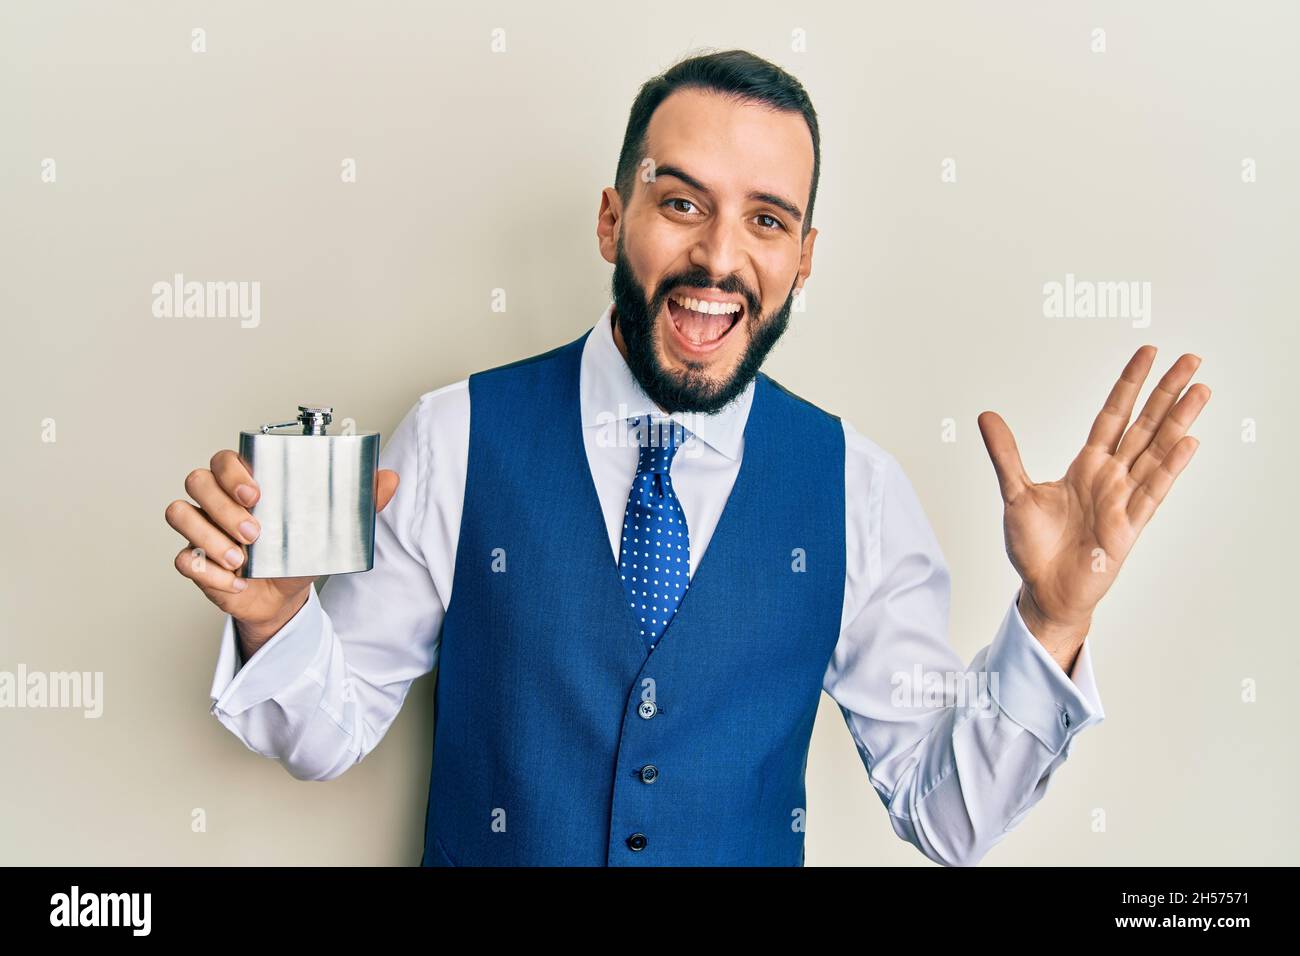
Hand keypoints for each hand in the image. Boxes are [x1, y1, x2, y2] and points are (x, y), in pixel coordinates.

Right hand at [167, 450, 399, 654]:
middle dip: (223, 506)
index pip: (224, 458)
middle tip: (256, 533)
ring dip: (209, 536)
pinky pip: (182, 558)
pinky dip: (206, 570)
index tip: (258, 494)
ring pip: (180, 513)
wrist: (285, 598)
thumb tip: (388, 478)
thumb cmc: (299, 553)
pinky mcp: (194, 560)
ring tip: (243, 559)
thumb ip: (359, 501)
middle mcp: (216, 499)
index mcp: (246, 482)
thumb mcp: (330, 528)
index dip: (233, 471)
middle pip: (197, 480)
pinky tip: (234, 581)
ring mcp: (201, 528)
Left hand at [977, 346, 1209, 662]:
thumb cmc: (1034, 547)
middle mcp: (1111, 478)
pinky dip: (1169, 467)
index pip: (1112, 415)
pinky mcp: (1128, 527)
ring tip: (1200, 390)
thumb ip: (1006, 454)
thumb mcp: (1014, 493)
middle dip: (1167, 392)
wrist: (1044, 590)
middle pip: (1144, 426)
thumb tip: (985, 416)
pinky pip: (1152, 492)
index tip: (1149, 353)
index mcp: (1086, 466)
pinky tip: (1188, 441)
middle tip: (1192, 359)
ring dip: (1178, 422)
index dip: (1130, 385)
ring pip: (1156, 452)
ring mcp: (1123, 500)